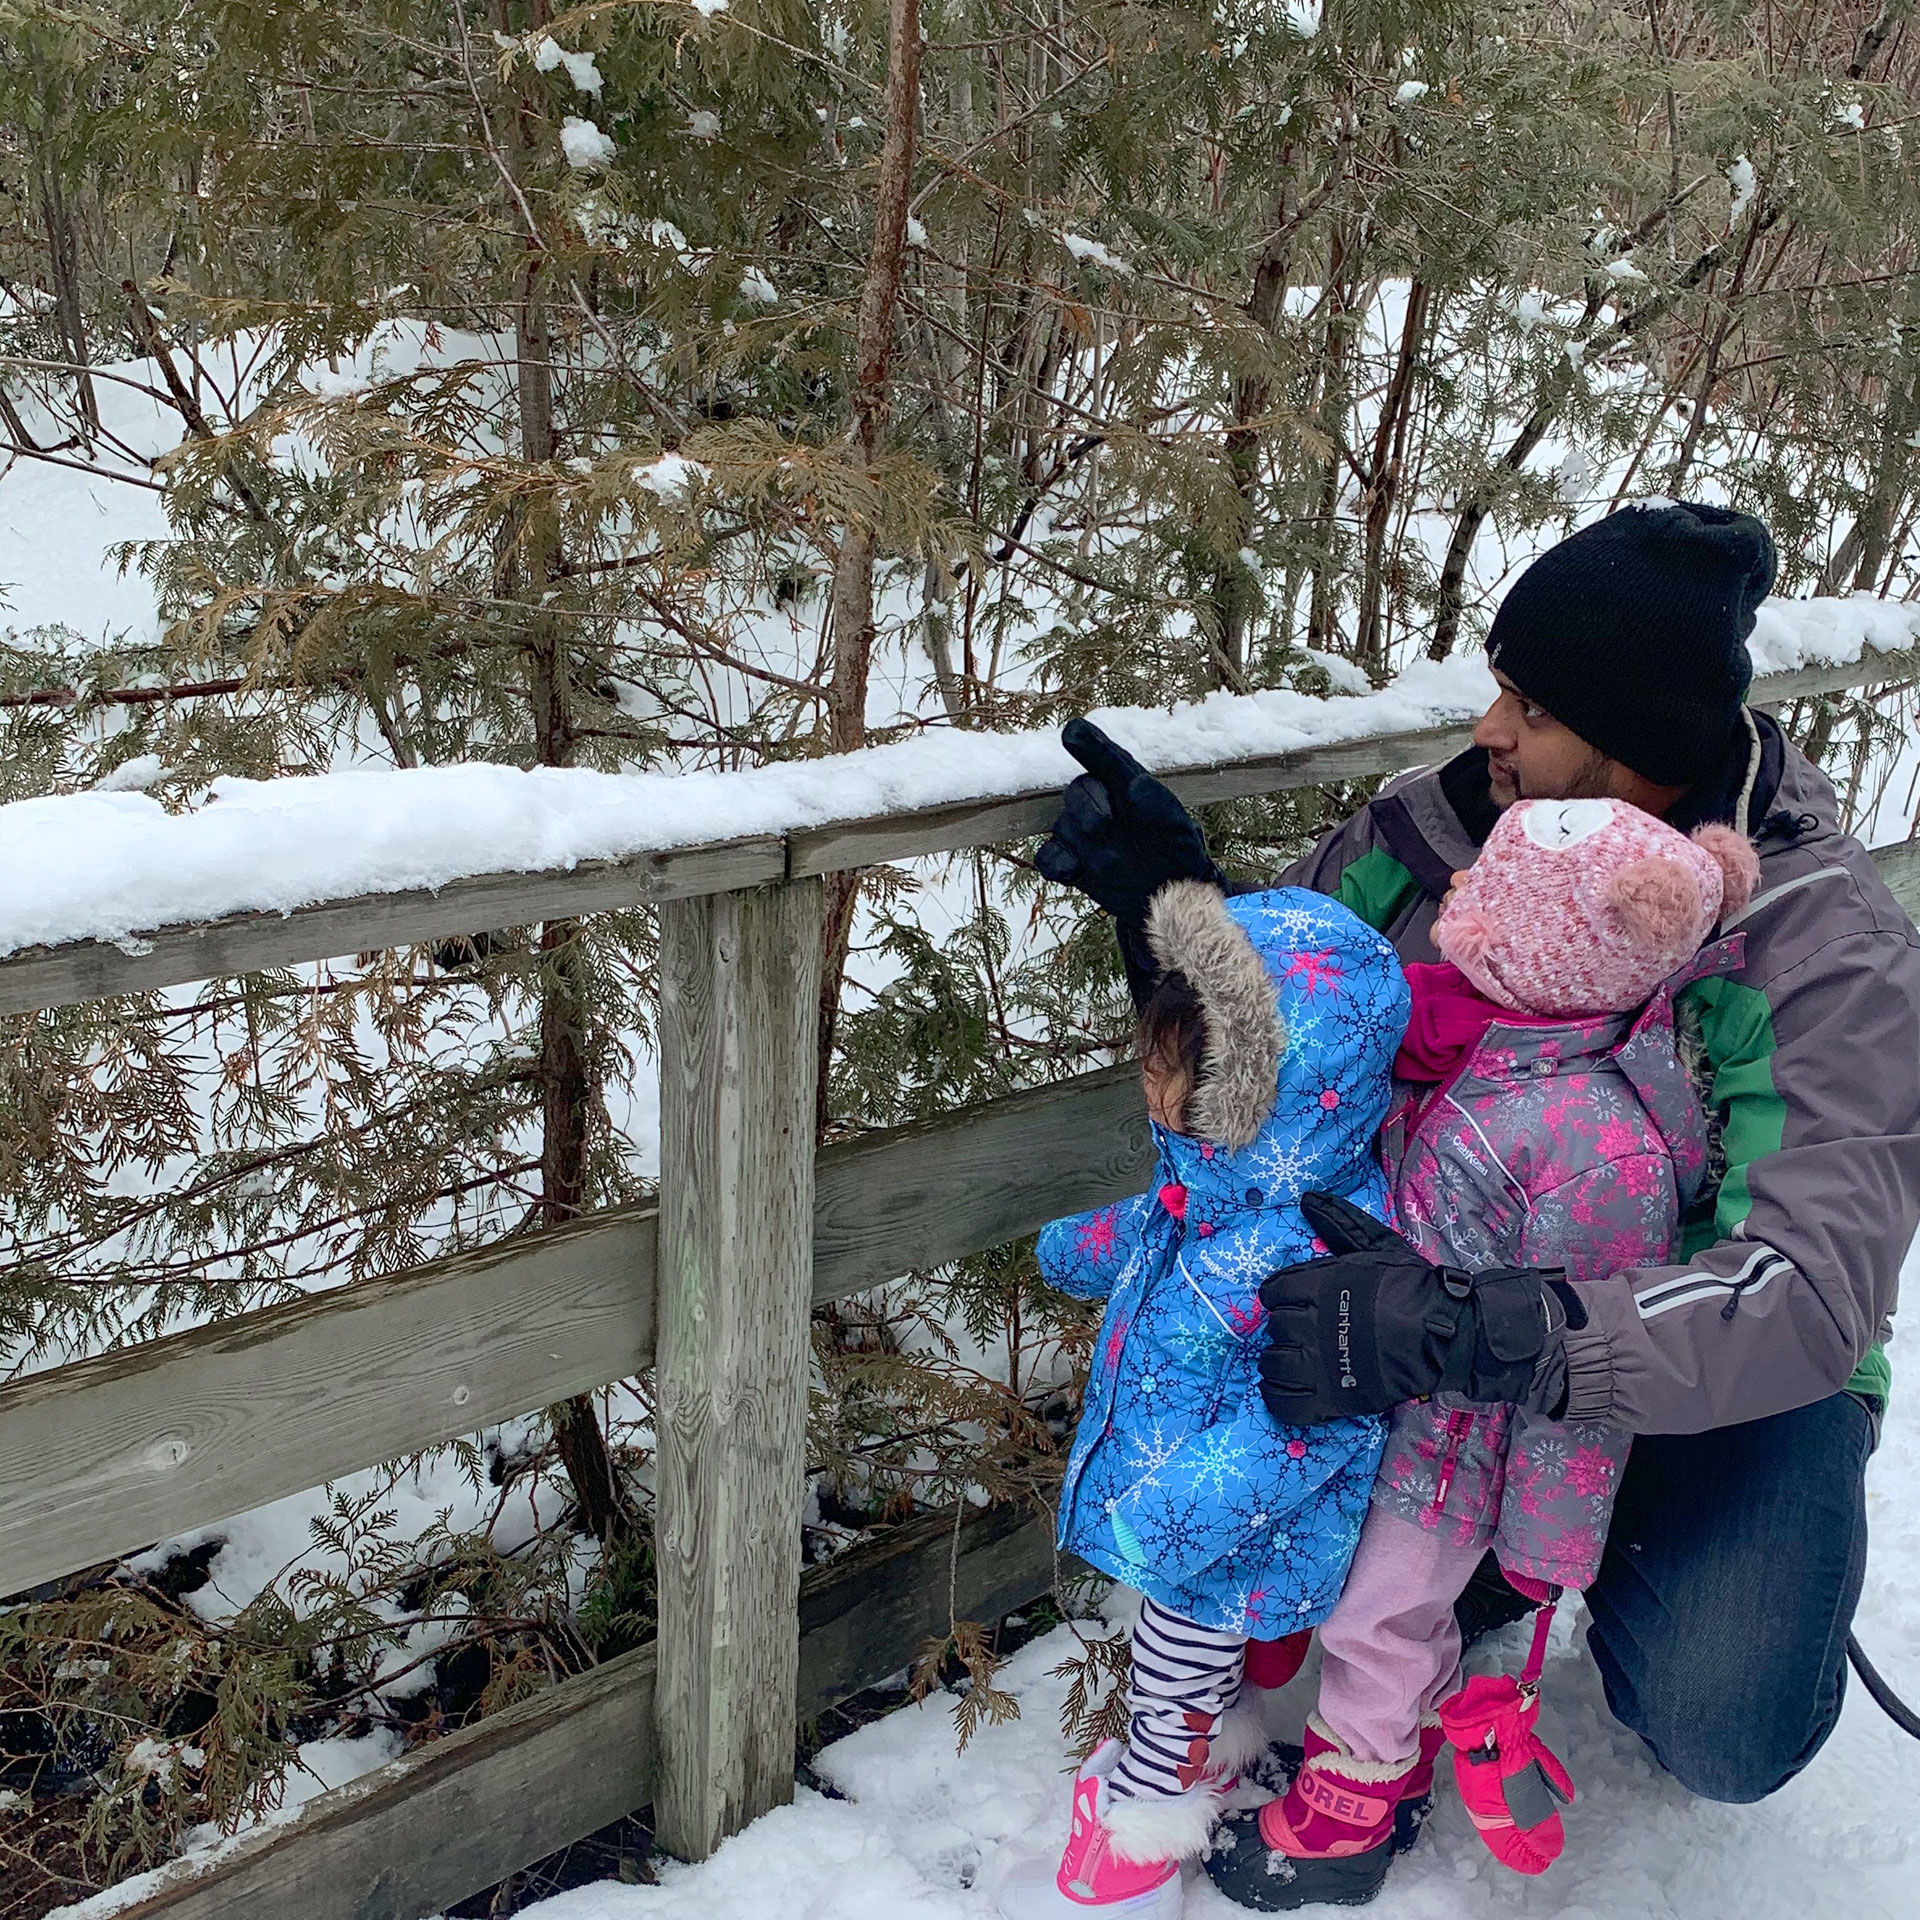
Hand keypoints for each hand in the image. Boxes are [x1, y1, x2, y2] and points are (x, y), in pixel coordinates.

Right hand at [1035, 719, 1222, 928]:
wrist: (1169, 893)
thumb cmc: (1176, 850)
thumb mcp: (1177, 826)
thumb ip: (1157, 802)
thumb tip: (1137, 783)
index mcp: (1126, 784)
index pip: (1105, 759)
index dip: (1089, 745)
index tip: (1073, 732)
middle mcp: (1099, 803)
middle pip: (1077, 791)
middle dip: (1087, 804)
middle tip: (1105, 824)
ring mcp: (1082, 834)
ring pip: (1062, 826)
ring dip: (1080, 839)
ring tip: (1109, 859)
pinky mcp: (1071, 863)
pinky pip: (1049, 858)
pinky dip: (1057, 862)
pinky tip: (1074, 869)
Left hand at [1256, 1192, 1570, 1425]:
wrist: (1447, 1333)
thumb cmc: (1412, 1286)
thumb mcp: (1377, 1246)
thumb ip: (1340, 1224)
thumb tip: (1308, 1199)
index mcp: (1318, 1286)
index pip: (1272, 1292)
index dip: (1280, 1295)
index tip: (1294, 1300)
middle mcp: (1312, 1325)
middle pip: (1274, 1327)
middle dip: (1286, 1327)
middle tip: (1305, 1330)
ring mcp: (1321, 1365)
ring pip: (1274, 1363)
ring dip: (1279, 1361)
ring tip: (1296, 1359)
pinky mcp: (1334, 1398)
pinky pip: (1286, 1403)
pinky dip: (1279, 1397)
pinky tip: (1289, 1387)